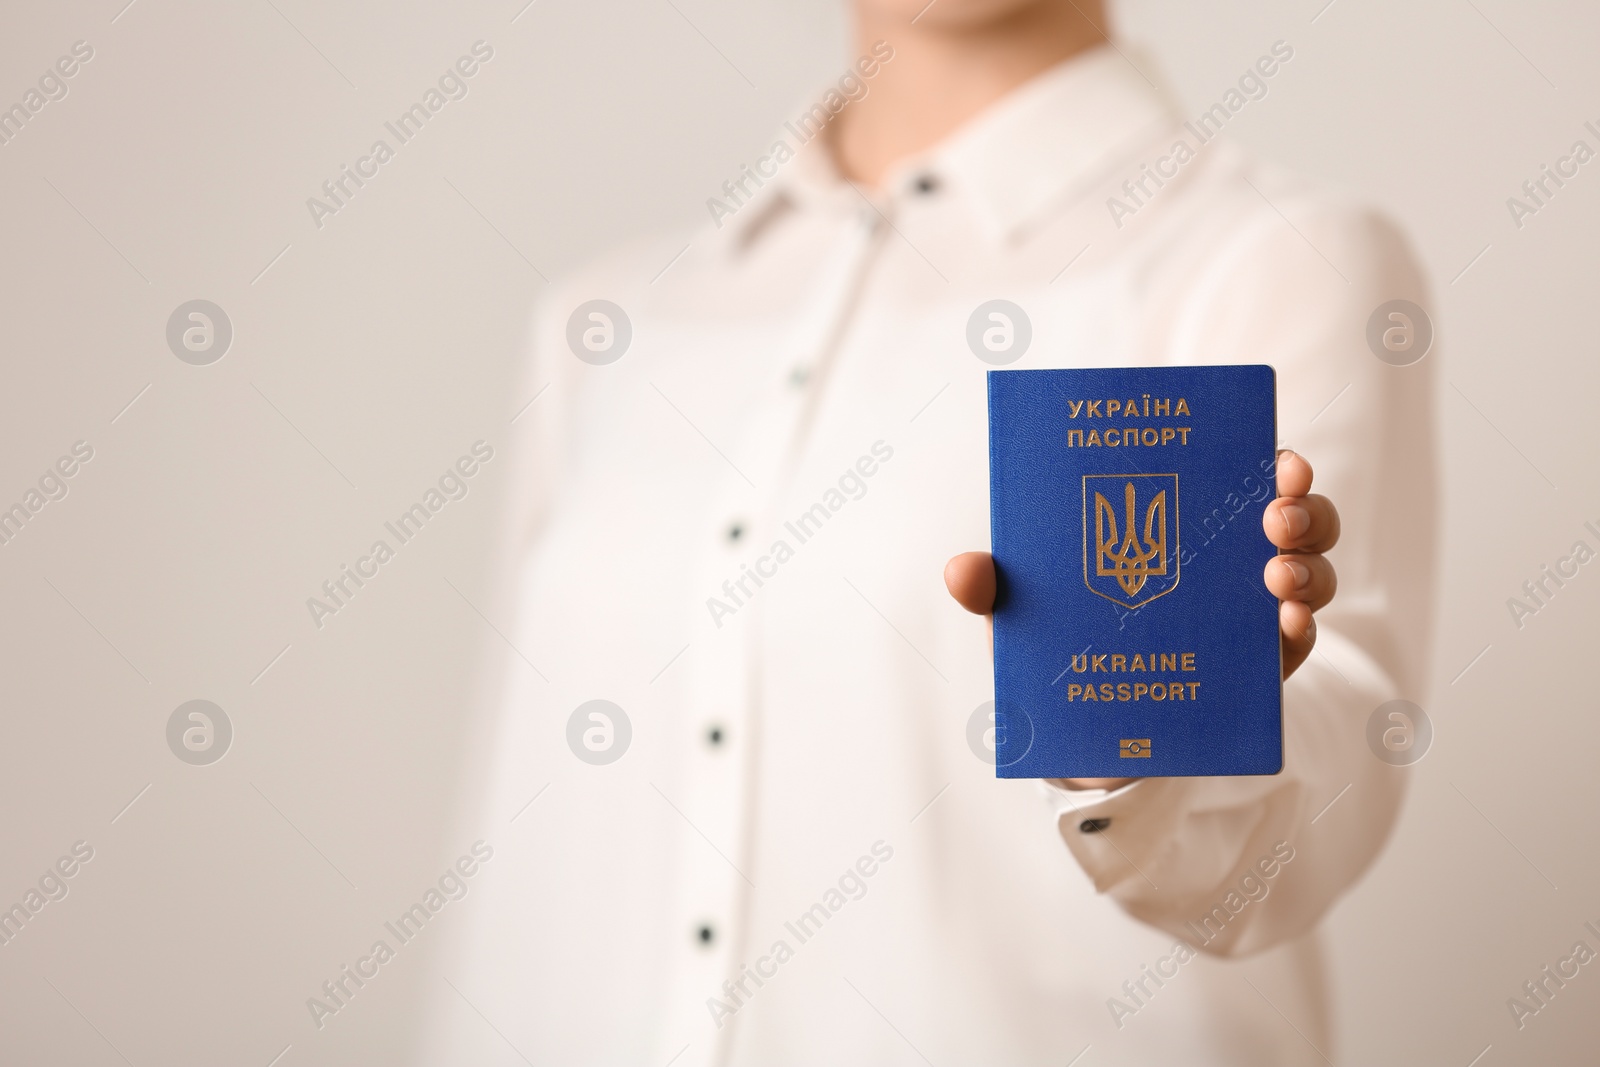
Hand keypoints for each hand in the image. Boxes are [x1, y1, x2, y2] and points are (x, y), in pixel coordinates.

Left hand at [945, 449, 1338, 788]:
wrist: (1078, 733)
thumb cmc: (1057, 645)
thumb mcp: (1022, 613)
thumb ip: (994, 588)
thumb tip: (963, 572)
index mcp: (1180, 524)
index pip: (1237, 475)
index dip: (1269, 460)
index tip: (1277, 456)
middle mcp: (1229, 559)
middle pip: (1292, 516)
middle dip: (1301, 507)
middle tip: (1277, 515)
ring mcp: (1251, 614)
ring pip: (1309, 574)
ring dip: (1307, 568)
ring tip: (1275, 575)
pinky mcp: (1260, 669)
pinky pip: (1300, 643)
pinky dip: (1302, 630)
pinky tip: (1286, 625)